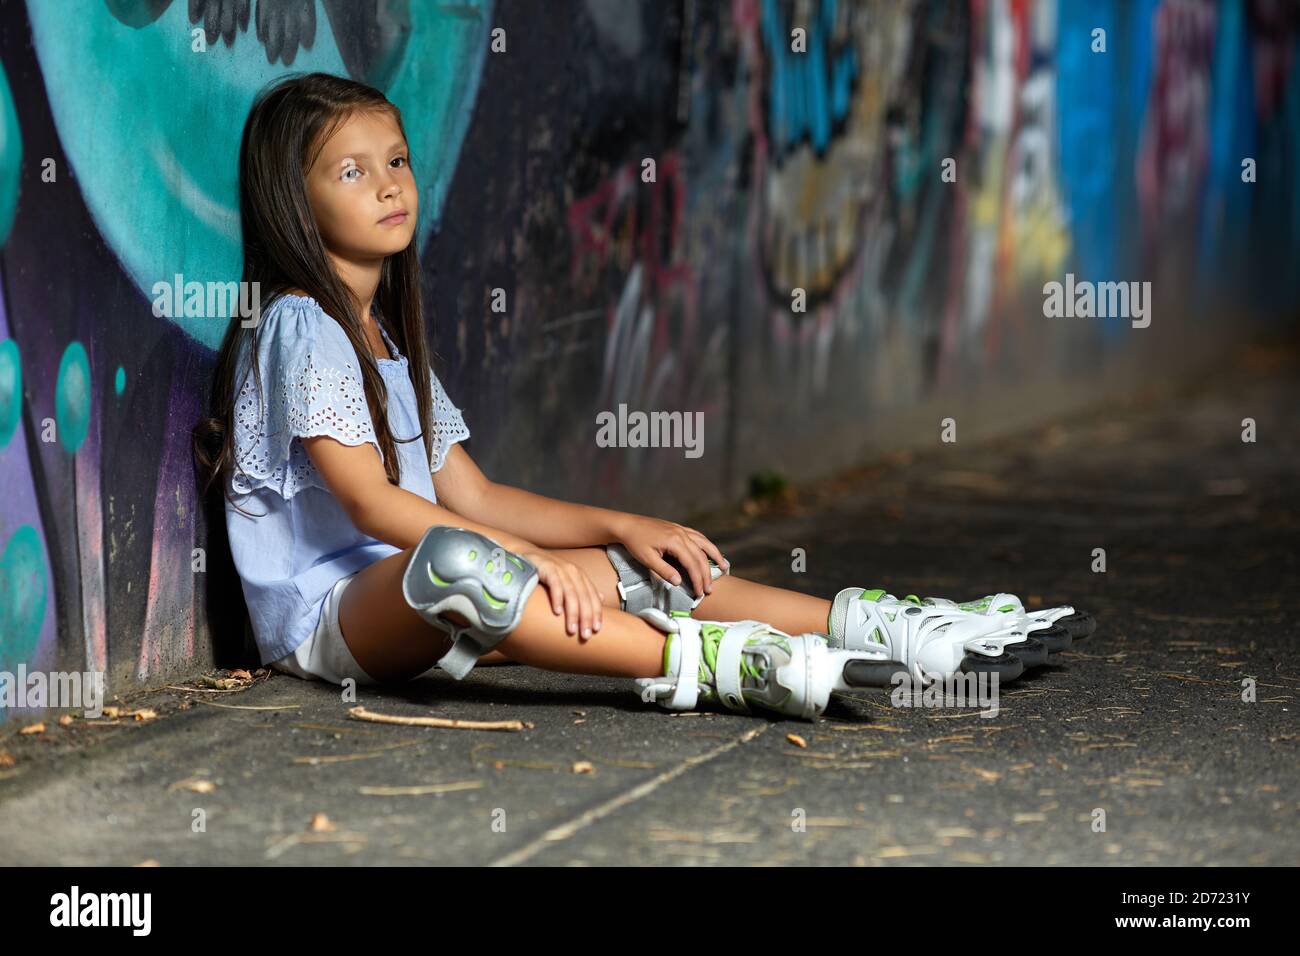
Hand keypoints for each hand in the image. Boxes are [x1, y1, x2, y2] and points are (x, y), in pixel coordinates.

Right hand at [520, 549, 603, 639]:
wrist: (526, 556)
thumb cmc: (547, 573)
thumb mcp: (567, 580)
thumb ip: (582, 589)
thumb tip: (601, 598)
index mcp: (580, 576)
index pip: (592, 596)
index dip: (596, 613)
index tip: (596, 630)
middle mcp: (573, 572)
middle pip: (584, 597)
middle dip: (586, 617)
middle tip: (585, 635)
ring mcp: (561, 569)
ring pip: (571, 593)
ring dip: (572, 613)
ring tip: (571, 630)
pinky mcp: (548, 568)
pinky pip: (555, 584)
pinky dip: (557, 598)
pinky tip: (557, 612)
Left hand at [609, 515, 730, 599]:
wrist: (627, 524)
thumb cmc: (635, 542)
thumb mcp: (647, 559)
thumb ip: (663, 571)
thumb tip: (679, 582)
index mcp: (675, 541)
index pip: (692, 563)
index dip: (698, 579)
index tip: (700, 593)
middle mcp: (681, 534)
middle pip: (700, 556)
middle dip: (707, 574)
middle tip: (709, 589)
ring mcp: (681, 529)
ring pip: (704, 543)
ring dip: (715, 556)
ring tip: (725, 567)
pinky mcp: (678, 528)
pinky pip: (698, 536)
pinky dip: (706, 545)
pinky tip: (710, 551)